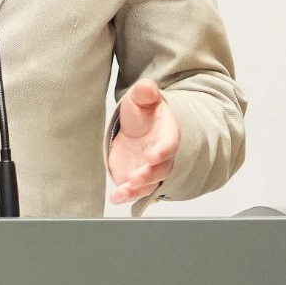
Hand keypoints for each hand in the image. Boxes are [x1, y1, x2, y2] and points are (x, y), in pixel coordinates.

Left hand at [106, 79, 178, 204]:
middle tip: (136, 176)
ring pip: (149, 184)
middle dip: (149, 174)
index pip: (169, 144)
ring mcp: (150, 169)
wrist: (137, 129)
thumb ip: (144, 93)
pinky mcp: (137, 179)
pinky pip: (135, 191)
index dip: (162, 151)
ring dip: (137, 188)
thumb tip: (147, 87)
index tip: (152, 156)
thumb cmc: (143, 113)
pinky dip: (127, 195)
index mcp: (167, 134)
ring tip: (124, 189)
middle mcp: (162, 155)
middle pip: (161, 169)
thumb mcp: (140, 98)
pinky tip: (116, 197)